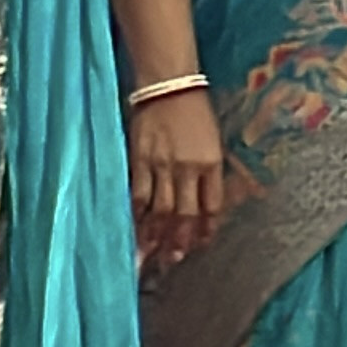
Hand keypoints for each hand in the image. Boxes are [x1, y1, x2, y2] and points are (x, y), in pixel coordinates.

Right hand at [130, 90, 228, 266]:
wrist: (169, 86)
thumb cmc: (194, 113)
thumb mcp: (213, 142)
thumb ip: (210, 172)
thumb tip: (205, 202)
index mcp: (211, 163)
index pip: (211, 205)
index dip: (205, 228)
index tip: (200, 244)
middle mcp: (188, 168)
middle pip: (184, 213)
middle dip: (179, 240)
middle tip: (173, 260)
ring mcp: (162, 165)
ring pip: (159, 209)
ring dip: (155, 233)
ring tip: (151, 254)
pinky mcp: (139, 160)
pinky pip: (137, 194)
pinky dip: (136, 213)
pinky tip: (133, 227)